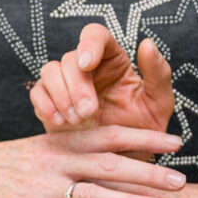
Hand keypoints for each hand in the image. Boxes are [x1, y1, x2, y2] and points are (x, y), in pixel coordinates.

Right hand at [0, 126, 185, 197]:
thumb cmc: (7, 162)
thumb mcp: (43, 147)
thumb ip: (75, 151)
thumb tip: (110, 152)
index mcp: (63, 142)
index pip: (112, 135)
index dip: (146, 139)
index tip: (177, 142)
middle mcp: (57, 160)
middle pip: (110, 164)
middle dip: (148, 173)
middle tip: (180, 181)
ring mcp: (43, 186)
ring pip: (91, 194)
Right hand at [30, 24, 173, 132]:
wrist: (125, 162)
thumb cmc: (144, 129)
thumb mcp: (159, 104)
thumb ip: (158, 74)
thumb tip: (148, 44)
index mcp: (113, 61)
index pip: (96, 35)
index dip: (88, 43)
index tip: (88, 63)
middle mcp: (87, 68)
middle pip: (70, 58)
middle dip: (77, 85)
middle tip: (88, 112)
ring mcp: (66, 85)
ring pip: (50, 71)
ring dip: (60, 95)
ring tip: (76, 121)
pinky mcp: (50, 103)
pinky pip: (38, 93)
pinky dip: (45, 105)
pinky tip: (60, 122)